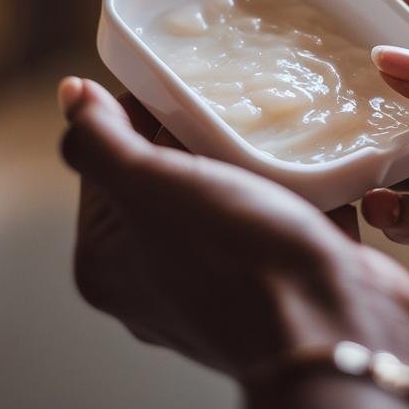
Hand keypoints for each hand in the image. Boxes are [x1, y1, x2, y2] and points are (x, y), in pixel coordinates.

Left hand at [57, 77, 408, 396]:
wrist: (337, 324)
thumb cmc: (236, 256)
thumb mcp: (149, 183)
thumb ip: (99, 139)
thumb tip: (71, 95)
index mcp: (107, 264)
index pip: (105, 165)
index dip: (134, 117)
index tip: (174, 84)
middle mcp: (155, 284)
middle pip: (166, 180)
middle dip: (195, 137)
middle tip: (226, 101)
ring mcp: (218, 289)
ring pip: (225, 199)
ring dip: (249, 163)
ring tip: (271, 127)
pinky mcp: (278, 287)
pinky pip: (277, 223)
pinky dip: (294, 195)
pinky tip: (309, 167)